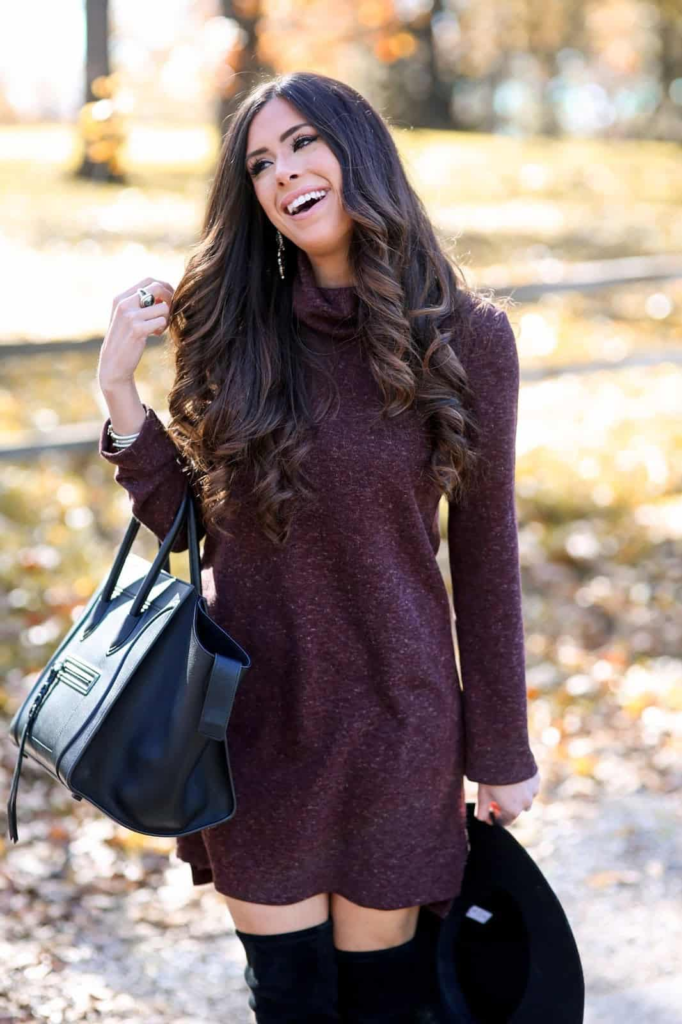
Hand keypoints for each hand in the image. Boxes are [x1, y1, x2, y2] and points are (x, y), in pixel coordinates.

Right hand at [97, 277, 174, 391]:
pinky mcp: (137, 329)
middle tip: (170, 311)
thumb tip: (165, 290)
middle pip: (158, 288)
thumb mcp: (127, 316)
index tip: (170, 297)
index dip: (164, 286)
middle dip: (170, 298)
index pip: (149, 280)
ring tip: (158, 328)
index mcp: (120, 297)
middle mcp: (123, 303)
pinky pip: (162, 321)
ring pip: (163, 308)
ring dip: (166, 318)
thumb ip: (140, 303)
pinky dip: (162, 328)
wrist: (114, 362)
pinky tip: (154, 334)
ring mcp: (130, 316)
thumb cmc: (125, 338)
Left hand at [474, 769, 539, 826]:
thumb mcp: (482, 796)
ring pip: (525, 798)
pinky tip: (514, 775)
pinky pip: (530, 786)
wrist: (503, 754)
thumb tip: (485, 821)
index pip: (505, 821)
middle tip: (497, 792)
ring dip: (517, 795)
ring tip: (506, 782)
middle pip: (515, 810)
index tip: (491, 805)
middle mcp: (526, 804)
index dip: (496, 815)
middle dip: (507, 805)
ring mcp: (533, 791)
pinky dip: (524, 784)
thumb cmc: (490, 777)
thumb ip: (482, 813)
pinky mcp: (537, 780)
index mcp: (513, 811)